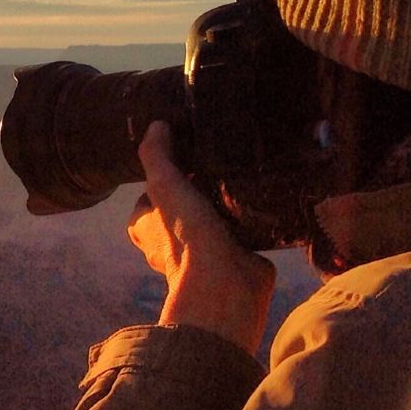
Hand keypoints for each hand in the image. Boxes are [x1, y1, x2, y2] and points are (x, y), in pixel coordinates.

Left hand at [128, 121, 275, 356]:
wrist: (226, 284)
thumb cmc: (185, 235)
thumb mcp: (163, 186)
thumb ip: (156, 156)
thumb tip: (158, 125)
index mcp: (148, 229)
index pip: (152, 195)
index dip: (167, 175)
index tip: (188, 154)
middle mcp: (174, 243)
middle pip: (184, 207)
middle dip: (199, 190)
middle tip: (220, 163)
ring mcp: (207, 251)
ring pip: (214, 220)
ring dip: (227, 204)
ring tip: (243, 176)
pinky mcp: (239, 257)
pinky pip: (244, 232)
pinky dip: (252, 219)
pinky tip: (262, 199)